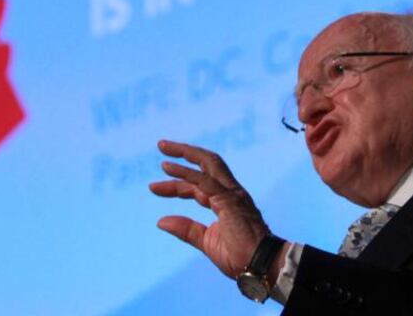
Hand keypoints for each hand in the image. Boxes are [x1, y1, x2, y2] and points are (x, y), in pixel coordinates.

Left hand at [149, 139, 270, 278]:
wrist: (259, 266)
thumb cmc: (239, 256)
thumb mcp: (206, 241)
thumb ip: (186, 230)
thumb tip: (161, 221)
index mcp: (226, 201)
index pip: (198, 185)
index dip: (176, 184)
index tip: (154, 187)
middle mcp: (230, 192)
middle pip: (207, 163)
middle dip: (185, 152)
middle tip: (162, 145)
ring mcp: (232, 194)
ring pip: (208, 164)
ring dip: (185, 153)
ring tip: (163, 147)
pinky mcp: (230, 200)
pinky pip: (205, 181)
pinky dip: (187, 173)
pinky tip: (169, 170)